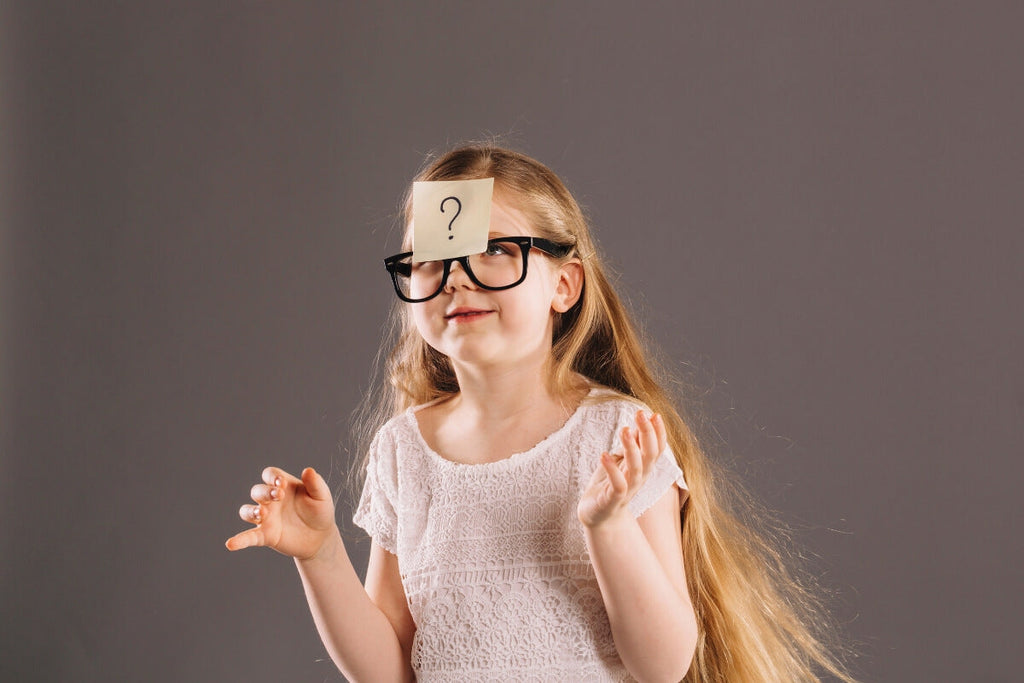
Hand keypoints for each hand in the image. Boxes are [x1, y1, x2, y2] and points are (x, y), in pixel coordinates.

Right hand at [225, 466, 337, 560]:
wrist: (321, 537)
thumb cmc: (320, 511)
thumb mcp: (321, 496)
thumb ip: (315, 483)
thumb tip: (308, 470)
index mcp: (283, 486)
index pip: (269, 474)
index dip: (272, 477)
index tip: (281, 483)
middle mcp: (271, 500)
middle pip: (257, 491)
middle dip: (264, 492)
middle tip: (278, 496)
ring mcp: (266, 518)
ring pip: (247, 511)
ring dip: (250, 511)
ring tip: (262, 514)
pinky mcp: (265, 535)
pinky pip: (248, 537)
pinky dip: (239, 540)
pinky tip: (230, 544)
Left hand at [578, 411, 666, 527]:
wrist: (597, 516)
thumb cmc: (609, 485)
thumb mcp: (622, 461)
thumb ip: (632, 444)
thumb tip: (641, 421)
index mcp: (643, 468)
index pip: (657, 449)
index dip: (659, 433)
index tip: (654, 414)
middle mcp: (639, 478)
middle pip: (650, 455)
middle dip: (647, 434)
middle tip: (640, 414)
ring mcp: (627, 490)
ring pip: (635, 469)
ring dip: (631, 448)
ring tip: (624, 429)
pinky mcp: (612, 500)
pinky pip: (617, 485)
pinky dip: (612, 470)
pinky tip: (604, 455)